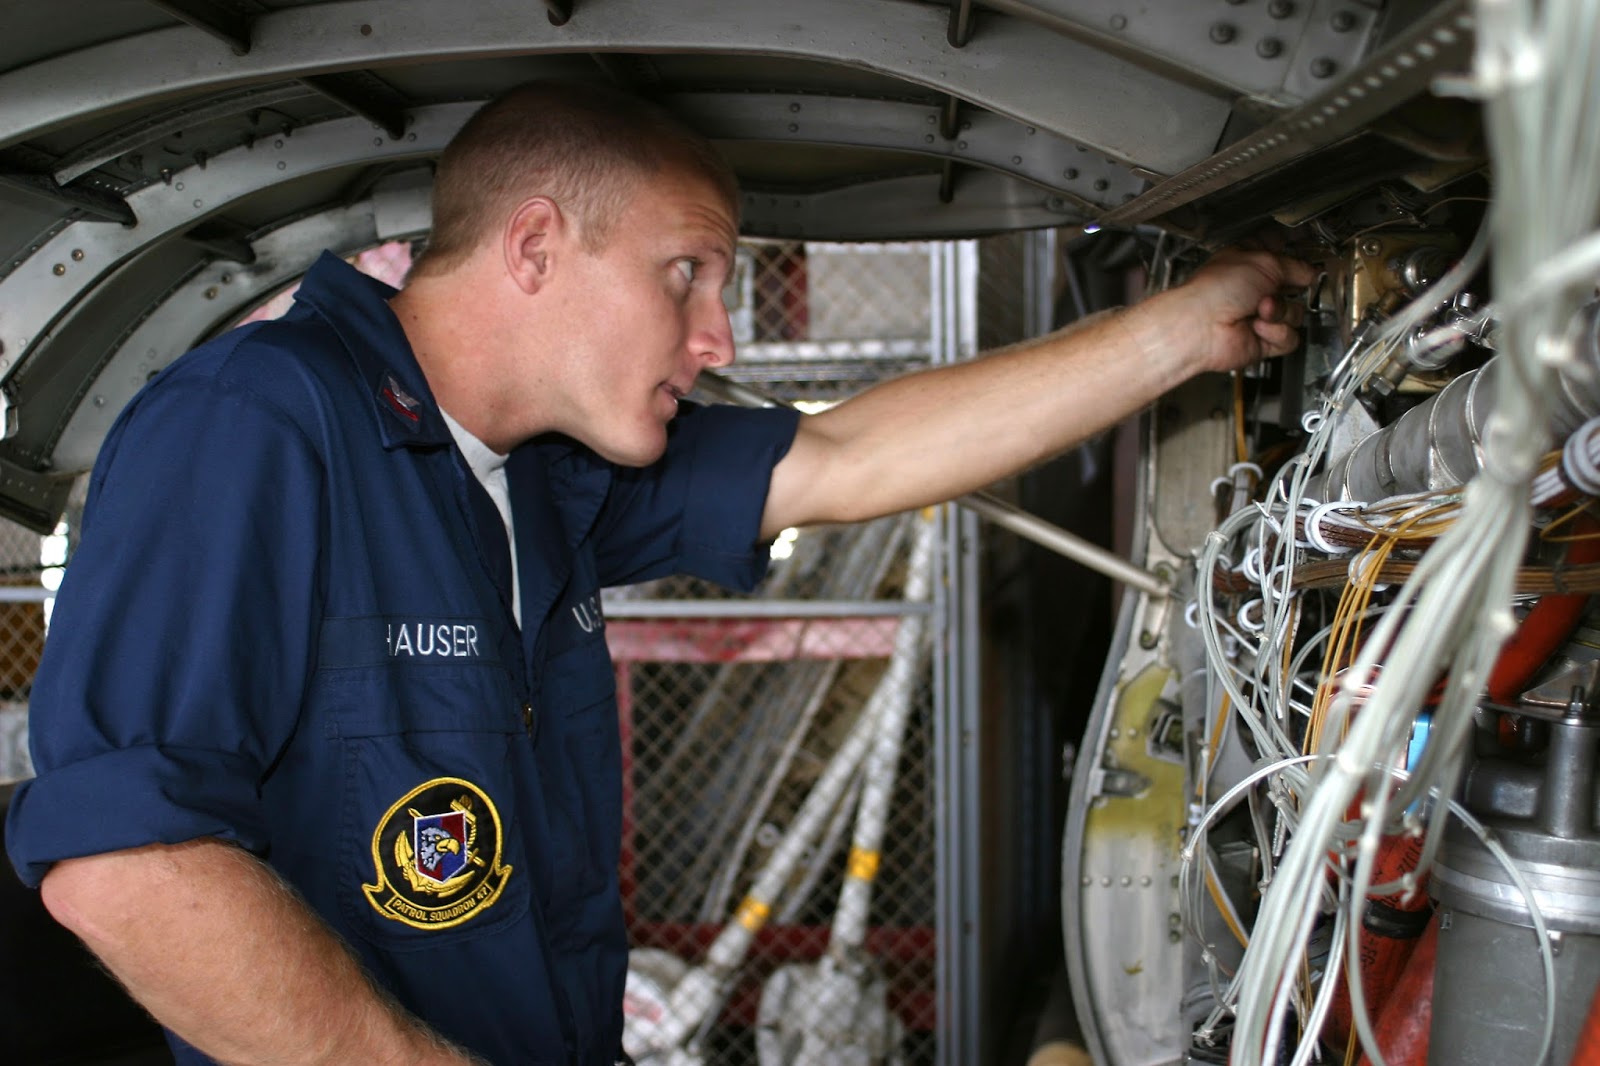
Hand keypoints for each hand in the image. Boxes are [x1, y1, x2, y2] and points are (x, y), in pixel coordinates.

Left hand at [1152, 248, 1318, 373]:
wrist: (1201, 326)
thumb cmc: (1216, 290)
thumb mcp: (1265, 262)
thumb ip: (1295, 265)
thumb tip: (1311, 273)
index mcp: (1250, 261)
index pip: (1280, 252)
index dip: (1295, 253)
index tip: (1307, 252)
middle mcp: (1255, 288)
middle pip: (1294, 286)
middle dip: (1290, 287)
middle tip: (1275, 287)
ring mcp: (1260, 315)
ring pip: (1296, 313)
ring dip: (1281, 311)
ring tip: (1260, 310)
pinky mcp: (1264, 339)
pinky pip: (1290, 337)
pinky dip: (1277, 332)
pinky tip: (1257, 328)